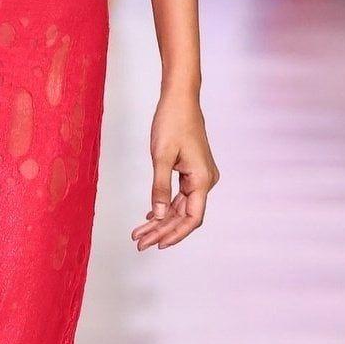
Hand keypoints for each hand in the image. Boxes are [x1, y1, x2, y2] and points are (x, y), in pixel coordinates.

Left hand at [132, 87, 218, 251]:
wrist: (180, 99)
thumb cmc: (172, 122)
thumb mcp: (161, 156)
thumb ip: (160, 188)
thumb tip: (158, 215)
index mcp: (203, 179)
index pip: (192, 218)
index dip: (175, 234)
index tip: (156, 244)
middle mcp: (205, 181)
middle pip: (184, 216)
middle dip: (162, 231)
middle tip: (139, 243)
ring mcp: (199, 176)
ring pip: (180, 207)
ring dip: (161, 221)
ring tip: (139, 233)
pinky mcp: (192, 171)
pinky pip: (180, 196)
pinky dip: (165, 206)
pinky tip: (150, 217)